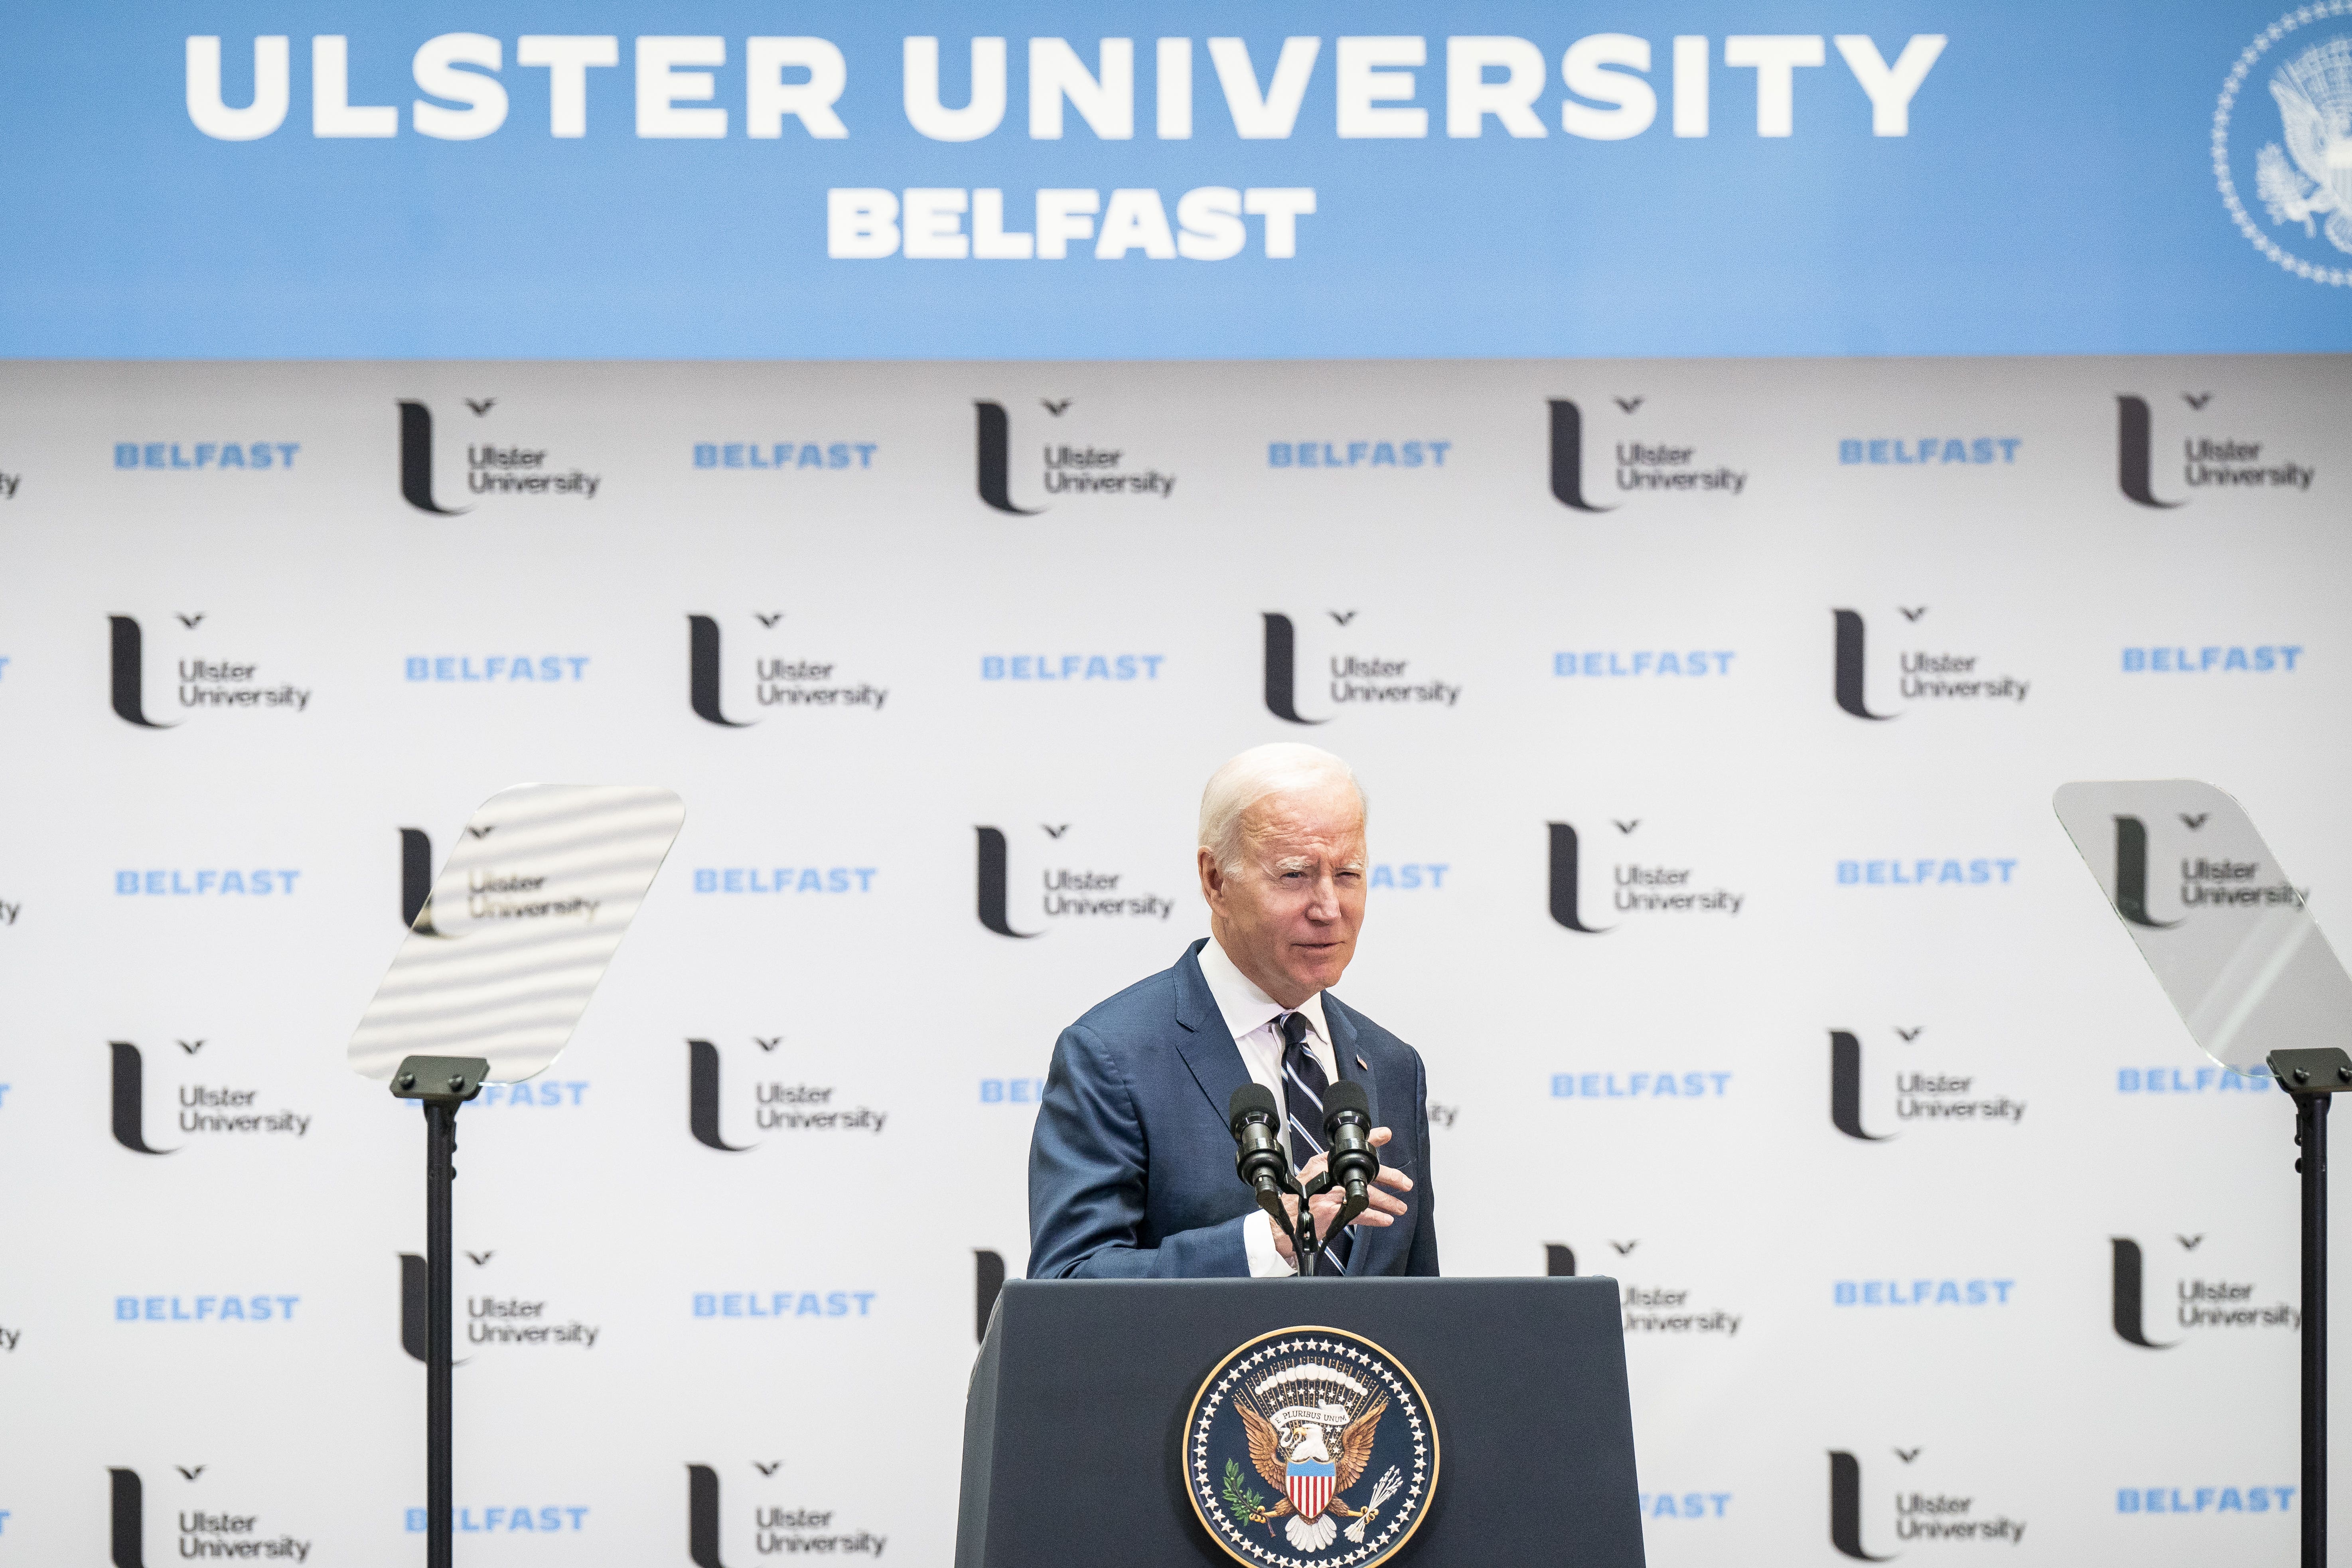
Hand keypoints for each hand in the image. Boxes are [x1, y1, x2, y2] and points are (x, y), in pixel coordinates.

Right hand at [1269, 1127, 1412, 1267]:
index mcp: (1324, 1162)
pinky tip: (1386, 1220)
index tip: (1385, 1134)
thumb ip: (1335, 1160)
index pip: (1351, 1147)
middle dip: (1390, 1179)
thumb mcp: (1315, 1170)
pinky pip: (1360, 1215)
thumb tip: (1361, 1151)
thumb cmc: (1302, 1195)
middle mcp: (1328, 1176)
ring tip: (1400, 1207)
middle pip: (1367, 1174)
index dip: (1370, 1140)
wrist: (1286, 1218)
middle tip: (1405, 1184)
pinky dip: (1376, 1218)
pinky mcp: (1332, 1213)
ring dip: (1388, 1203)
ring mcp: (1331, 1195)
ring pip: (1368, 1196)